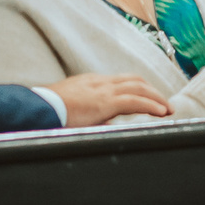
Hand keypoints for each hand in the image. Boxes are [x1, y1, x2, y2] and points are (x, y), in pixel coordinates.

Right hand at [46, 74, 171, 126]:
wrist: (37, 109)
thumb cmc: (48, 112)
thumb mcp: (71, 111)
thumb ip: (87, 116)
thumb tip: (101, 124)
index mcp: (90, 83)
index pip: (120, 81)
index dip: (138, 89)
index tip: (148, 99)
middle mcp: (99, 82)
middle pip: (134, 80)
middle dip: (151, 90)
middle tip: (164, 104)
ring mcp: (102, 90)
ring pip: (139, 88)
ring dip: (156, 98)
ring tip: (167, 109)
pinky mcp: (104, 102)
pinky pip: (135, 101)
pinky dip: (151, 105)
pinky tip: (161, 112)